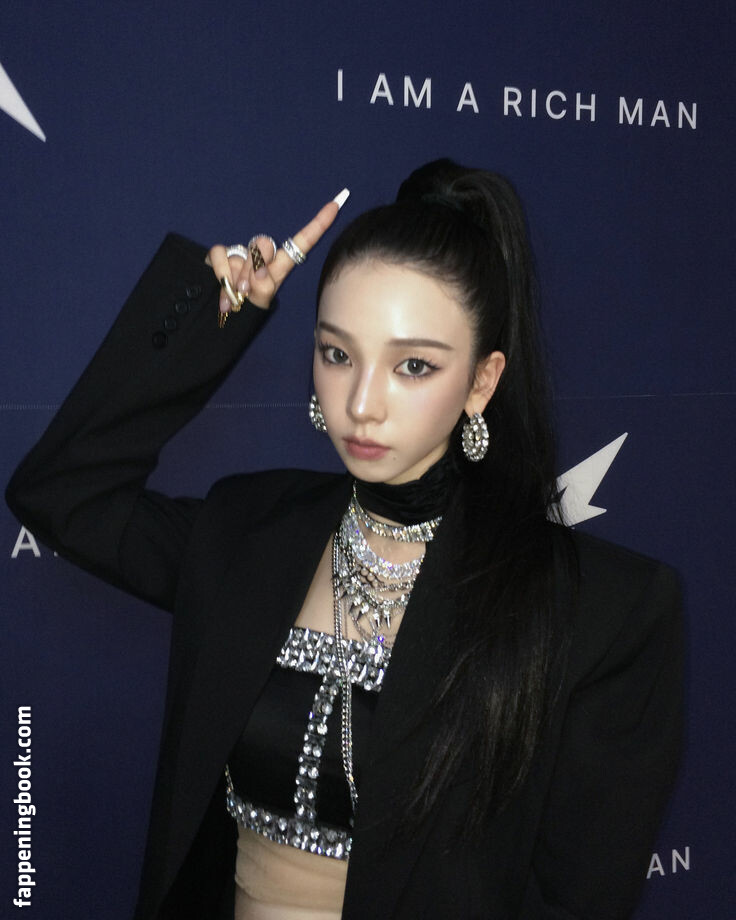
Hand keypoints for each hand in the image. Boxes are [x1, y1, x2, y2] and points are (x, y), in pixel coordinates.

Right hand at [206, 193, 346, 315]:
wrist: (223, 317)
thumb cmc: (247, 309)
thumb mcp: (260, 302)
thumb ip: (262, 286)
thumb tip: (259, 270)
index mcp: (280, 266)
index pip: (302, 242)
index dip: (318, 225)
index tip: (335, 205)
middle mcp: (263, 257)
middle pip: (264, 244)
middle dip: (255, 268)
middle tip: (248, 291)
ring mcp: (242, 254)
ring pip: (242, 253)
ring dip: (238, 278)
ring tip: (237, 296)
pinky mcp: (222, 254)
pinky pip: (220, 254)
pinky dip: (220, 273)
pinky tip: (223, 292)